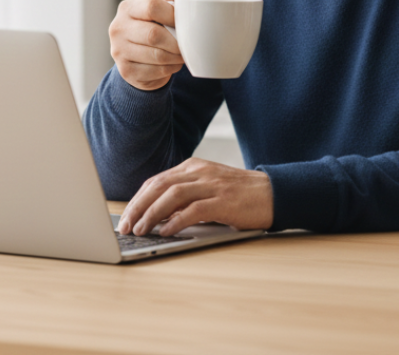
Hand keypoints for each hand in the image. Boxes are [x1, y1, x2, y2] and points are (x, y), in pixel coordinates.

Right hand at [109, 0, 184, 90]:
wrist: (134, 56)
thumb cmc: (152, 27)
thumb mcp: (159, 10)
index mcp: (127, 8)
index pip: (152, 7)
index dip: (173, 15)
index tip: (186, 23)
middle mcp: (118, 28)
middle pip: (154, 34)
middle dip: (176, 42)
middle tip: (188, 44)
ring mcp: (118, 51)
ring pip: (156, 55)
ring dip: (176, 57)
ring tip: (183, 55)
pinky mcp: (125, 71)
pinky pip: (155, 71)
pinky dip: (170, 69)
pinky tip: (173, 64)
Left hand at [118, 158, 273, 236]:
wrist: (273, 193)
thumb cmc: (239, 195)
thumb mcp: (208, 188)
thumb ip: (185, 196)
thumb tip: (156, 216)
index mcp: (194, 166)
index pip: (157, 180)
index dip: (138, 199)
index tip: (126, 216)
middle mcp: (200, 171)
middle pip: (160, 185)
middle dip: (138, 206)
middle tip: (126, 226)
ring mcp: (212, 184)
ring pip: (172, 196)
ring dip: (152, 214)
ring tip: (141, 230)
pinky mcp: (223, 201)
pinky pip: (194, 210)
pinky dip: (176, 221)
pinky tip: (166, 232)